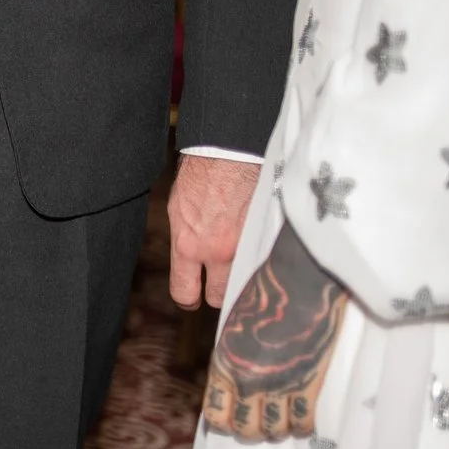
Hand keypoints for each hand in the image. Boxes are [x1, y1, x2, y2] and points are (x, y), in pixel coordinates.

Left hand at [170, 154, 261, 308]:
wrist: (229, 151)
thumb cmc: (200, 174)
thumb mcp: (179, 211)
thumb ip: (186, 240)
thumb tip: (190, 259)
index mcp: (188, 246)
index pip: (184, 292)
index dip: (189, 297)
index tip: (193, 297)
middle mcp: (217, 252)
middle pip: (220, 296)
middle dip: (221, 293)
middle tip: (222, 283)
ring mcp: (247, 246)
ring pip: (247, 283)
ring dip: (246, 279)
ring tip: (245, 269)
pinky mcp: (270, 236)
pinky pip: (269, 262)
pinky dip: (268, 261)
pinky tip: (266, 254)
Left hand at [204, 224, 348, 440]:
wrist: (298, 283)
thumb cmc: (267, 297)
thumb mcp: (236, 328)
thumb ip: (234, 356)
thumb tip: (236, 376)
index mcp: (224, 365)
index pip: (216, 412)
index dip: (226, 421)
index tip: (234, 423)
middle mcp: (246, 381)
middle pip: (244, 428)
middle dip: (253, 430)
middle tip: (262, 427)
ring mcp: (276, 385)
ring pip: (273, 429)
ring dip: (278, 430)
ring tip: (284, 426)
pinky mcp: (306, 384)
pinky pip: (302, 421)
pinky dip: (302, 425)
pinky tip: (303, 423)